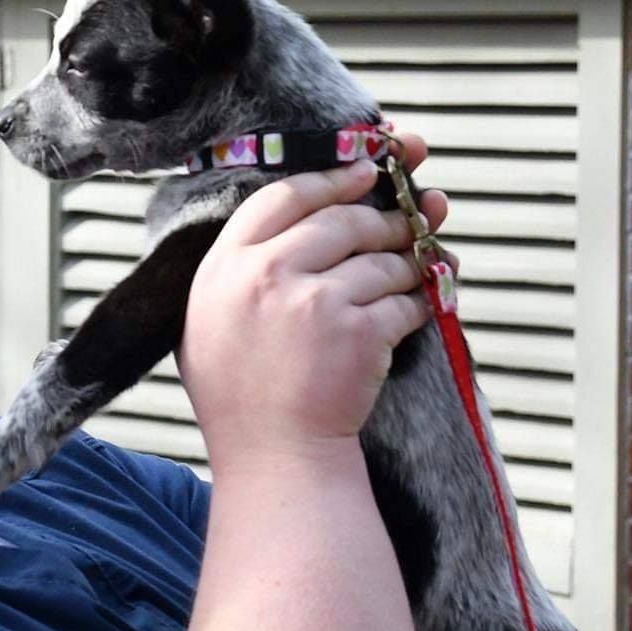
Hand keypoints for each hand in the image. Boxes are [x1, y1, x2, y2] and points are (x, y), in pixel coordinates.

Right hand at [178, 136, 447, 467]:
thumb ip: (241, 270)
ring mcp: (313, 302)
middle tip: (409, 219)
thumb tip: (301, 221)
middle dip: (384, 219)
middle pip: (341, 220)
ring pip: (382, 259)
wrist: (274, 457)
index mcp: (224, 267)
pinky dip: (419, 304)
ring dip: (406, 265)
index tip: (365, 173)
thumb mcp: (211, 321)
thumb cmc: (242, 396)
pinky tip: (420, 310)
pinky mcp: (358, 332)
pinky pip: (405, 300)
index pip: (283, 197)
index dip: (331, 180)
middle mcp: (265, 275)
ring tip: (412, 273)